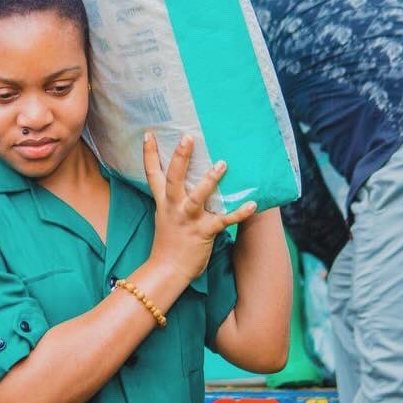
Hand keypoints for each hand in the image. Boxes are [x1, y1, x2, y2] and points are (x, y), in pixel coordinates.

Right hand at [142, 132, 256, 284]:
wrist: (167, 270)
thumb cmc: (169, 242)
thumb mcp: (165, 215)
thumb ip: (172, 198)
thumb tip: (186, 180)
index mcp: (164, 202)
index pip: (152, 174)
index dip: (150, 153)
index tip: (149, 133)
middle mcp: (174, 207)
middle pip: (174, 179)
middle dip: (180, 158)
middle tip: (188, 138)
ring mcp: (189, 219)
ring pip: (197, 196)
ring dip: (209, 180)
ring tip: (222, 164)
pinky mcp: (204, 232)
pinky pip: (224, 221)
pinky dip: (239, 213)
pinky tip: (252, 204)